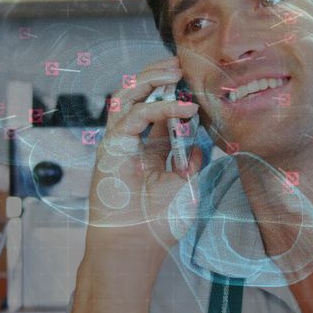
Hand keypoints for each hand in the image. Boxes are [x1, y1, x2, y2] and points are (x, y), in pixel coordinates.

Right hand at [86, 56, 204, 258]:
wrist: (134, 247)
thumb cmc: (157, 223)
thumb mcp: (186, 186)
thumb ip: (192, 161)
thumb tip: (200, 141)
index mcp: (148, 150)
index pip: (158, 110)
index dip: (175, 94)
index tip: (196, 85)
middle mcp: (131, 142)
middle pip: (138, 95)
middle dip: (157, 75)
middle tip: (180, 64)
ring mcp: (118, 142)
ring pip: (126, 96)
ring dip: (150, 79)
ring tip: (175, 71)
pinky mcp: (111, 147)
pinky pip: (133, 117)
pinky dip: (158, 107)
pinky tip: (183, 108)